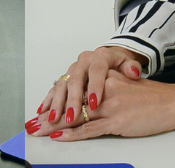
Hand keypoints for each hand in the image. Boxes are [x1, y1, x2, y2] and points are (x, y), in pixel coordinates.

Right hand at [27, 46, 144, 134]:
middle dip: (72, 100)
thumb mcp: (129, 63)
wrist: (111, 56)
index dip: (95, 87)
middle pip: (76, 79)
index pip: (97, 71)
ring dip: (57, 103)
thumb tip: (132, 71)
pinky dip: (48, 100)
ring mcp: (73, 69)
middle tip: (72, 116)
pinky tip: (42, 111)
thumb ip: (131, 67)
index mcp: (100, 57)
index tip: (95, 103)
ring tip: (53, 118)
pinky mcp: (66, 77)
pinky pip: (55, 88)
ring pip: (62, 85)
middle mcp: (83, 61)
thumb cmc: (120, 63)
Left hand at [36, 70, 174, 140]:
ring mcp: (110, 105)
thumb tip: (86, 100)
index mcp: (105, 77)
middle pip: (70, 101)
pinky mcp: (117, 120)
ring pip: (76, 115)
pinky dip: (73, 133)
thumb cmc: (151, 97)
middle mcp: (104, 88)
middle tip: (33, 122)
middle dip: (50, 113)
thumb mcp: (125, 84)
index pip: (74, 88)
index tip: (42, 109)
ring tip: (39, 130)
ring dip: (55, 124)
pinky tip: (60, 137)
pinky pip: (90, 128)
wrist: (173, 102)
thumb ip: (105, 88)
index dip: (56, 99)